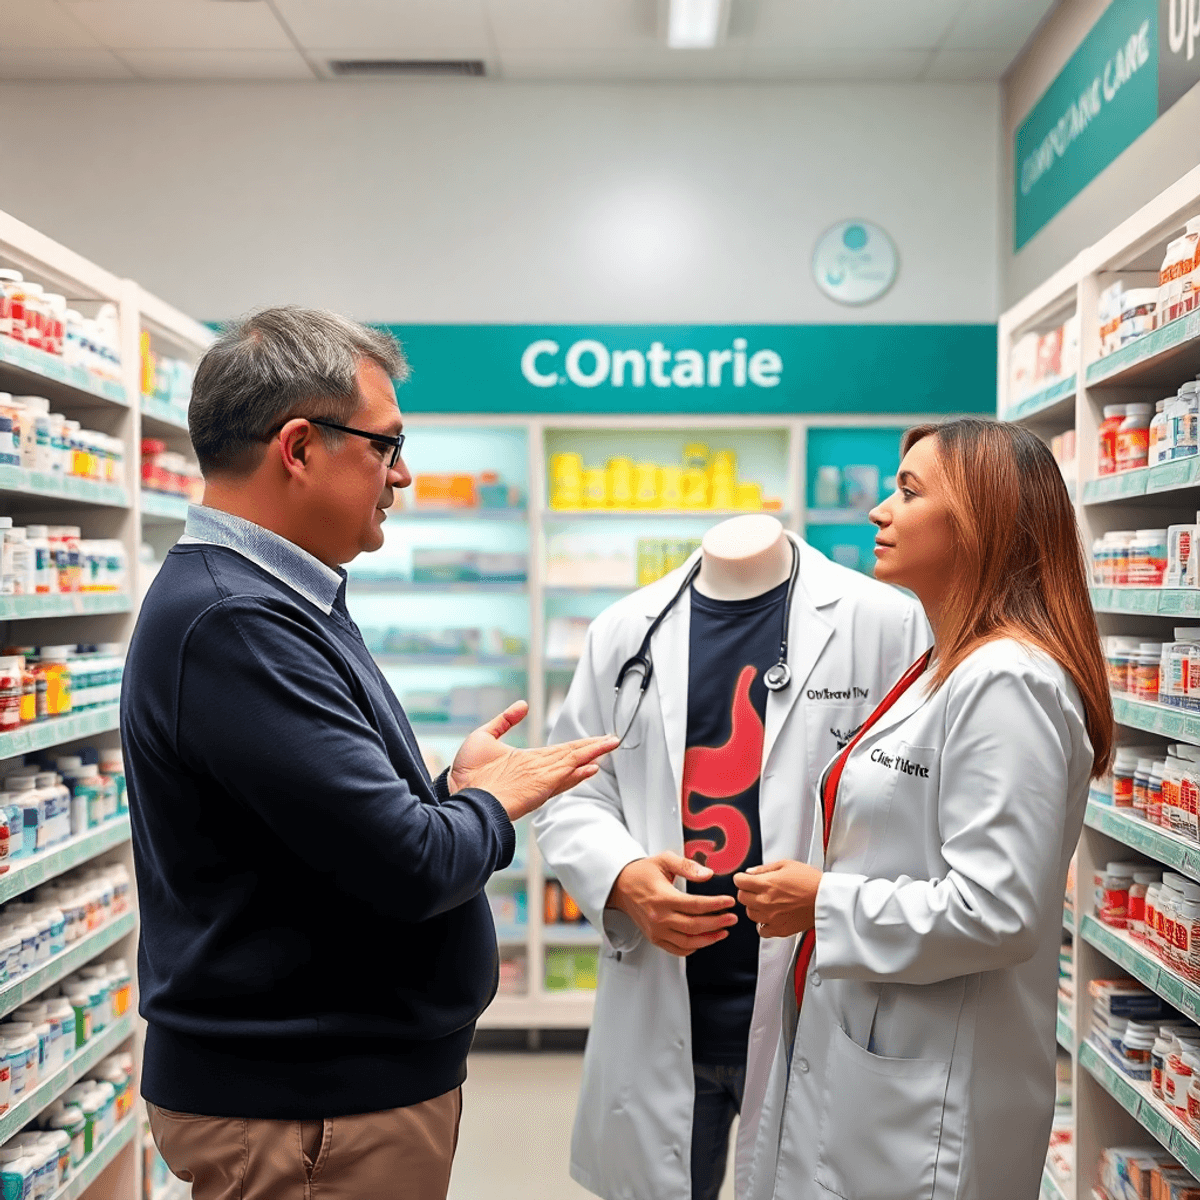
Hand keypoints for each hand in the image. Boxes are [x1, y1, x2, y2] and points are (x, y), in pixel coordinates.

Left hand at [449, 701, 618, 821]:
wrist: (458, 796)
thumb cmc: (466, 775)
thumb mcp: (484, 737)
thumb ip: (505, 720)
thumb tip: (522, 705)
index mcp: (528, 761)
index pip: (560, 751)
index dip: (579, 745)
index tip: (595, 740)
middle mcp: (537, 771)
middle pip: (571, 756)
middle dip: (593, 748)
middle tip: (613, 740)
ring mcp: (539, 779)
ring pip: (571, 764)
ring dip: (592, 754)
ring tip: (611, 745)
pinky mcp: (538, 786)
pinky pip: (564, 775)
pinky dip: (579, 771)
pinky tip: (593, 766)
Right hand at [607, 853, 737, 956]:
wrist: (620, 885)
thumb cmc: (642, 872)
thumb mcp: (664, 860)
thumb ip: (687, 866)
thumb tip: (708, 875)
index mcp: (662, 898)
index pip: (695, 905)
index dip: (715, 904)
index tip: (729, 901)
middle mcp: (659, 917)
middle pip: (694, 925)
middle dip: (718, 922)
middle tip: (732, 917)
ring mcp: (656, 931)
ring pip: (688, 942)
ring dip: (709, 938)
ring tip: (724, 931)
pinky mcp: (654, 938)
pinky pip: (677, 949)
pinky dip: (693, 947)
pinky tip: (705, 939)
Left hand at [733, 860, 822, 938]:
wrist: (826, 899)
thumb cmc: (811, 881)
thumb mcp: (786, 864)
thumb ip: (764, 868)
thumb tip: (750, 872)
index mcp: (767, 884)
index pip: (739, 882)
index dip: (742, 878)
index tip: (746, 879)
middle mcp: (766, 902)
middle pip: (741, 898)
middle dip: (746, 891)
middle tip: (756, 889)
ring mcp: (771, 917)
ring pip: (749, 913)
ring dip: (754, 906)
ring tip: (766, 901)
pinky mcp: (779, 930)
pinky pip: (761, 930)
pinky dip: (763, 924)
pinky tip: (770, 916)